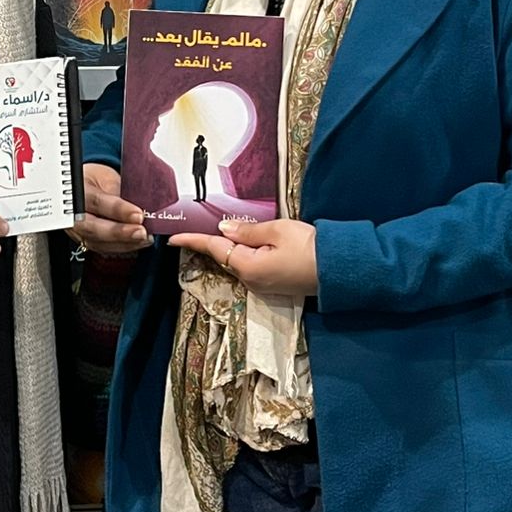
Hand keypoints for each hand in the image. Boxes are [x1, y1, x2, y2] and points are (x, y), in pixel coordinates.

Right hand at [72, 164, 150, 254]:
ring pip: (98, 243)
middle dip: (120, 233)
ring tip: (145, 238)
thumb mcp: (107, 177)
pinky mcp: (86, 242)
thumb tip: (143, 204)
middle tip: (141, 232)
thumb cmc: (95, 181)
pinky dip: (123, 247)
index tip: (138, 214)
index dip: (118, 210)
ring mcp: (77, 231)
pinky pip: (104, 248)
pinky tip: (138, 242)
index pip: (97, 202)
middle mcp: (73, 214)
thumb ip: (120, 191)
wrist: (83, 189)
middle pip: (93, 228)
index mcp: (77, 190)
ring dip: (125, 243)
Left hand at [171, 220, 317, 296]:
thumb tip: (223, 229)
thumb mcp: (277, 230)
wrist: (340, 270)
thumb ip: (248, 230)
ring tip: (222, 229)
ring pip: (237, 262)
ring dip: (229, 247)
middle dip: (211, 242)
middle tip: (197, 225)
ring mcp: (262, 286)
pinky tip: (246, 243)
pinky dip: (243, 254)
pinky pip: (249, 267)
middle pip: (224, 257)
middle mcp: (250, 281)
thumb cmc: (309, 247)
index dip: (192, 241)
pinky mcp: (273, 285)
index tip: (171, 239)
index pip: (214, 249)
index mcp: (247, 267)